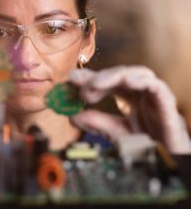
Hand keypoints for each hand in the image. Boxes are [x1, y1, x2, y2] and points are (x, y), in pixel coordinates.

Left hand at [69, 66, 190, 153]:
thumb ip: (97, 123)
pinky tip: (126, 81)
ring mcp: (156, 99)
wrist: (169, 166)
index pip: (109, 82)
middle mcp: (143, 95)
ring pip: (139, 74)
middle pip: (120, 75)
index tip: (70, 79)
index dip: (89, 79)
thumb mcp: (116, 134)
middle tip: (78, 85)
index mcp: (131, 99)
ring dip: (115, 76)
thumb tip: (71, 115)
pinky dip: (141, 81)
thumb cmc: (147, 148)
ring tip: (95, 83)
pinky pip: (158, 87)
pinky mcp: (167, 107)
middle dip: (98, 77)